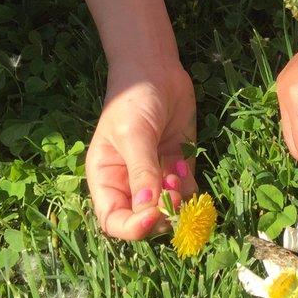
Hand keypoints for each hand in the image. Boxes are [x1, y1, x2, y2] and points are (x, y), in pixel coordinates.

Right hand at [86, 58, 196, 239]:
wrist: (155, 69)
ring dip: (178, 200)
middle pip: (144, 220)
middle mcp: (130, 183)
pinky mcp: (178, 164)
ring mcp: (156, 175)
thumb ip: (141, 171)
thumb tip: (147, 209)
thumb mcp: (133, 134)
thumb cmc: (132, 100)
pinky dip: (190, 187)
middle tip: (173, 193)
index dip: (132, 227)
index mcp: (107, 179)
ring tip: (177, 173)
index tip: (154, 215)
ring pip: (169, 208)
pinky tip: (182, 163)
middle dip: (161, 214)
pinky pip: (186, 190)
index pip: (114, 220)